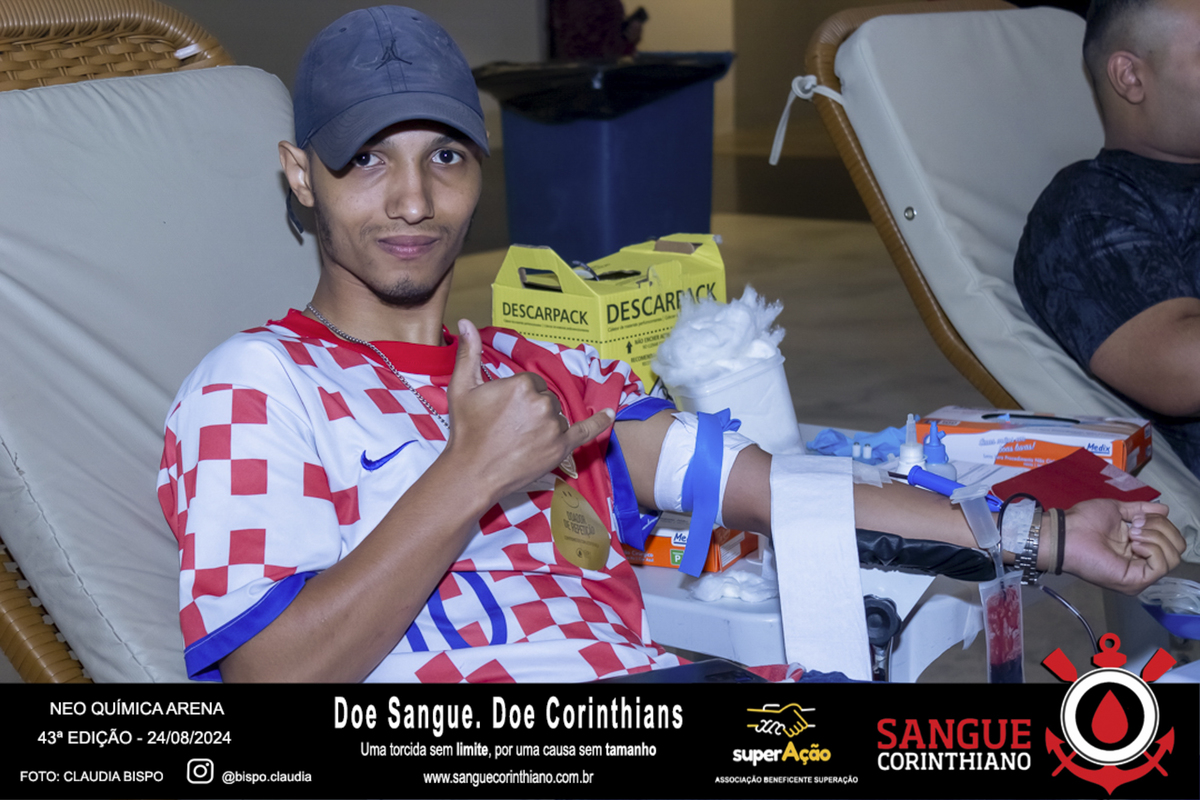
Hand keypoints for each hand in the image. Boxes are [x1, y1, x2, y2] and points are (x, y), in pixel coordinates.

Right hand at [443, 320, 613, 498]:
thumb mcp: (462, 387)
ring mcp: (554, 426)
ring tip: (520, 439)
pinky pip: (586, 431)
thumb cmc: (466, 431)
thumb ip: (469, 352)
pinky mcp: (561, 448)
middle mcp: (543, 402)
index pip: (532, 383)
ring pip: (557, 415)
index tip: (504, 411)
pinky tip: (610, 414)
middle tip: (509, 428)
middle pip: (546, 398)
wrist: (471, 472)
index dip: (518, 397)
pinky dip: (599, 422)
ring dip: (545, 424)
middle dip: (532, 410)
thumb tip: (466, 321)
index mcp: (522, 384)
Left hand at [1061, 499, 1185, 594]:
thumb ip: (1141, 510)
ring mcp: (1140, 575)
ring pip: (1173, 557)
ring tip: (1131, 534)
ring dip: (1155, 537)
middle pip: (1177, 548)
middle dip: (1161, 528)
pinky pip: (1161, 566)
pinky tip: (1134, 544)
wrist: (1067, 532)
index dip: (1161, 523)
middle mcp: (1142, 564)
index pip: (1172, 540)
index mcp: (1139, 549)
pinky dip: (1153, 549)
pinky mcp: (1135, 581)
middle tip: (1134, 525)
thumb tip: (1165, 509)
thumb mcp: (1118, 510)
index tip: (1137, 517)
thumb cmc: (1085, 520)